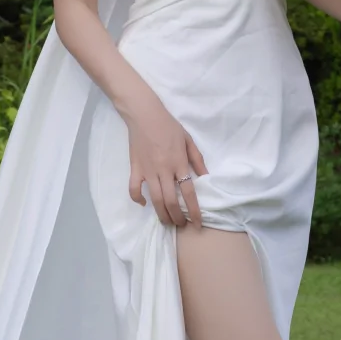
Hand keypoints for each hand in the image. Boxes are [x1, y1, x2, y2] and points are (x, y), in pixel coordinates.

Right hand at [126, 106, 208, 228]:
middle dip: (177, 217)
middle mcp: (163, 170)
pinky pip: (134, 189)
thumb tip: (206, 178)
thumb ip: (197, 159)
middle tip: (182, 225)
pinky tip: (144, 203)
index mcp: (178, 163)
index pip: (188, 192)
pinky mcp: (135, 168)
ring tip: (167, 222)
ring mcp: (148, 170)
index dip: (194, 210)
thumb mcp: (188, 140)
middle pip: (170, 201)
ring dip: (161, 214)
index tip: (198, 223)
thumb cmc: (168, 126)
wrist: (144, 114)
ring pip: (154, 199)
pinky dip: (138, 199)